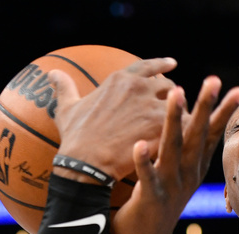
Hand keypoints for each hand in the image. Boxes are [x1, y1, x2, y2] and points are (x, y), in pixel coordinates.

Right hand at [49, 58, 177, 181]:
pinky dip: (184, 132)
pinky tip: (186, 141)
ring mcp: (151, 106)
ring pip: (178, 107)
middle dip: (172, 97)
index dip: (161, 64)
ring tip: (182, 129)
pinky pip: (181, 126)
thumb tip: (52, 73)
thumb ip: (65, 88)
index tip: (173, 65)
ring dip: (181, 116)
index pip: (146, 66)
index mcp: (120, 80)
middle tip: (174, 111)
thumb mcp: (67, 108)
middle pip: (168, 86)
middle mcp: (138, 87)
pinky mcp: (160, 128)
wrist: (85, 163)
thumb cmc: (75, 137)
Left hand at [112, 76, 238, 233]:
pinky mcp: (149, 200)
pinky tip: (139, 145)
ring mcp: (169, 187)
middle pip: (198, 136)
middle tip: (214, 79)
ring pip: (173, 148)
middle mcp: (186, 177)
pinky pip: (147, 178)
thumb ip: (173, 156)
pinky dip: (144, 161)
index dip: (222, 112)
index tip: (238, 89)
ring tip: (177, 93)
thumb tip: (178, 133)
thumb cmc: (151, 211)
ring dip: (175, 120)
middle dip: (206, 107)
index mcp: (191, 170)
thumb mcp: (169, 180)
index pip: (210, 136)